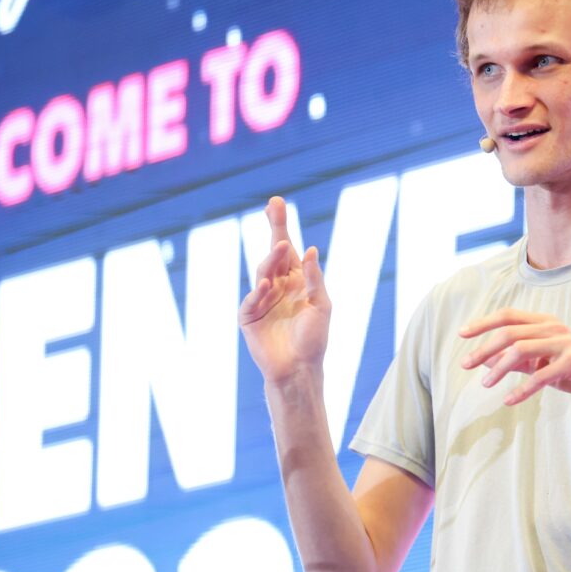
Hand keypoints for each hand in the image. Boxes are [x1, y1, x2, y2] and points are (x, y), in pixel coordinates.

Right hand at [239, 197, 330, 387]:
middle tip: (274, 207)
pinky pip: (252, 300)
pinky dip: (259, 291)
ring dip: (271, 259)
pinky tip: (268, 284)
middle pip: (273, 253)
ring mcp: (262, 299)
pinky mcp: (249, 317)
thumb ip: (314, 279)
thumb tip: (310, 249)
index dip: (281, 226)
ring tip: (281, 247)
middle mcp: (277, 285)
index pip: (288, 249)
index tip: (276, 203)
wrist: (299, 369)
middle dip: (275, 229)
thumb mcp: (321, 305)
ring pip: (263, 271)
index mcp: (296, 281)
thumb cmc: (314, 339)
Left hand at [459, 308, 570, 433]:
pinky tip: (509, 400)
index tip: (461, 334)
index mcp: (545, 322)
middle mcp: (554, 327)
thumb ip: (515, 360)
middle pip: (510, 332)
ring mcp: (565, 342)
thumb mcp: (540, 364)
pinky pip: (541, 375)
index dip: (483, 323)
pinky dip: (522, 388)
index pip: (508, 316)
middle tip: (465, 364)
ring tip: (485, 385)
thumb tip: (484, 360)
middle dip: (484, 348)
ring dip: (499, 368)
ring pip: (521, 350)